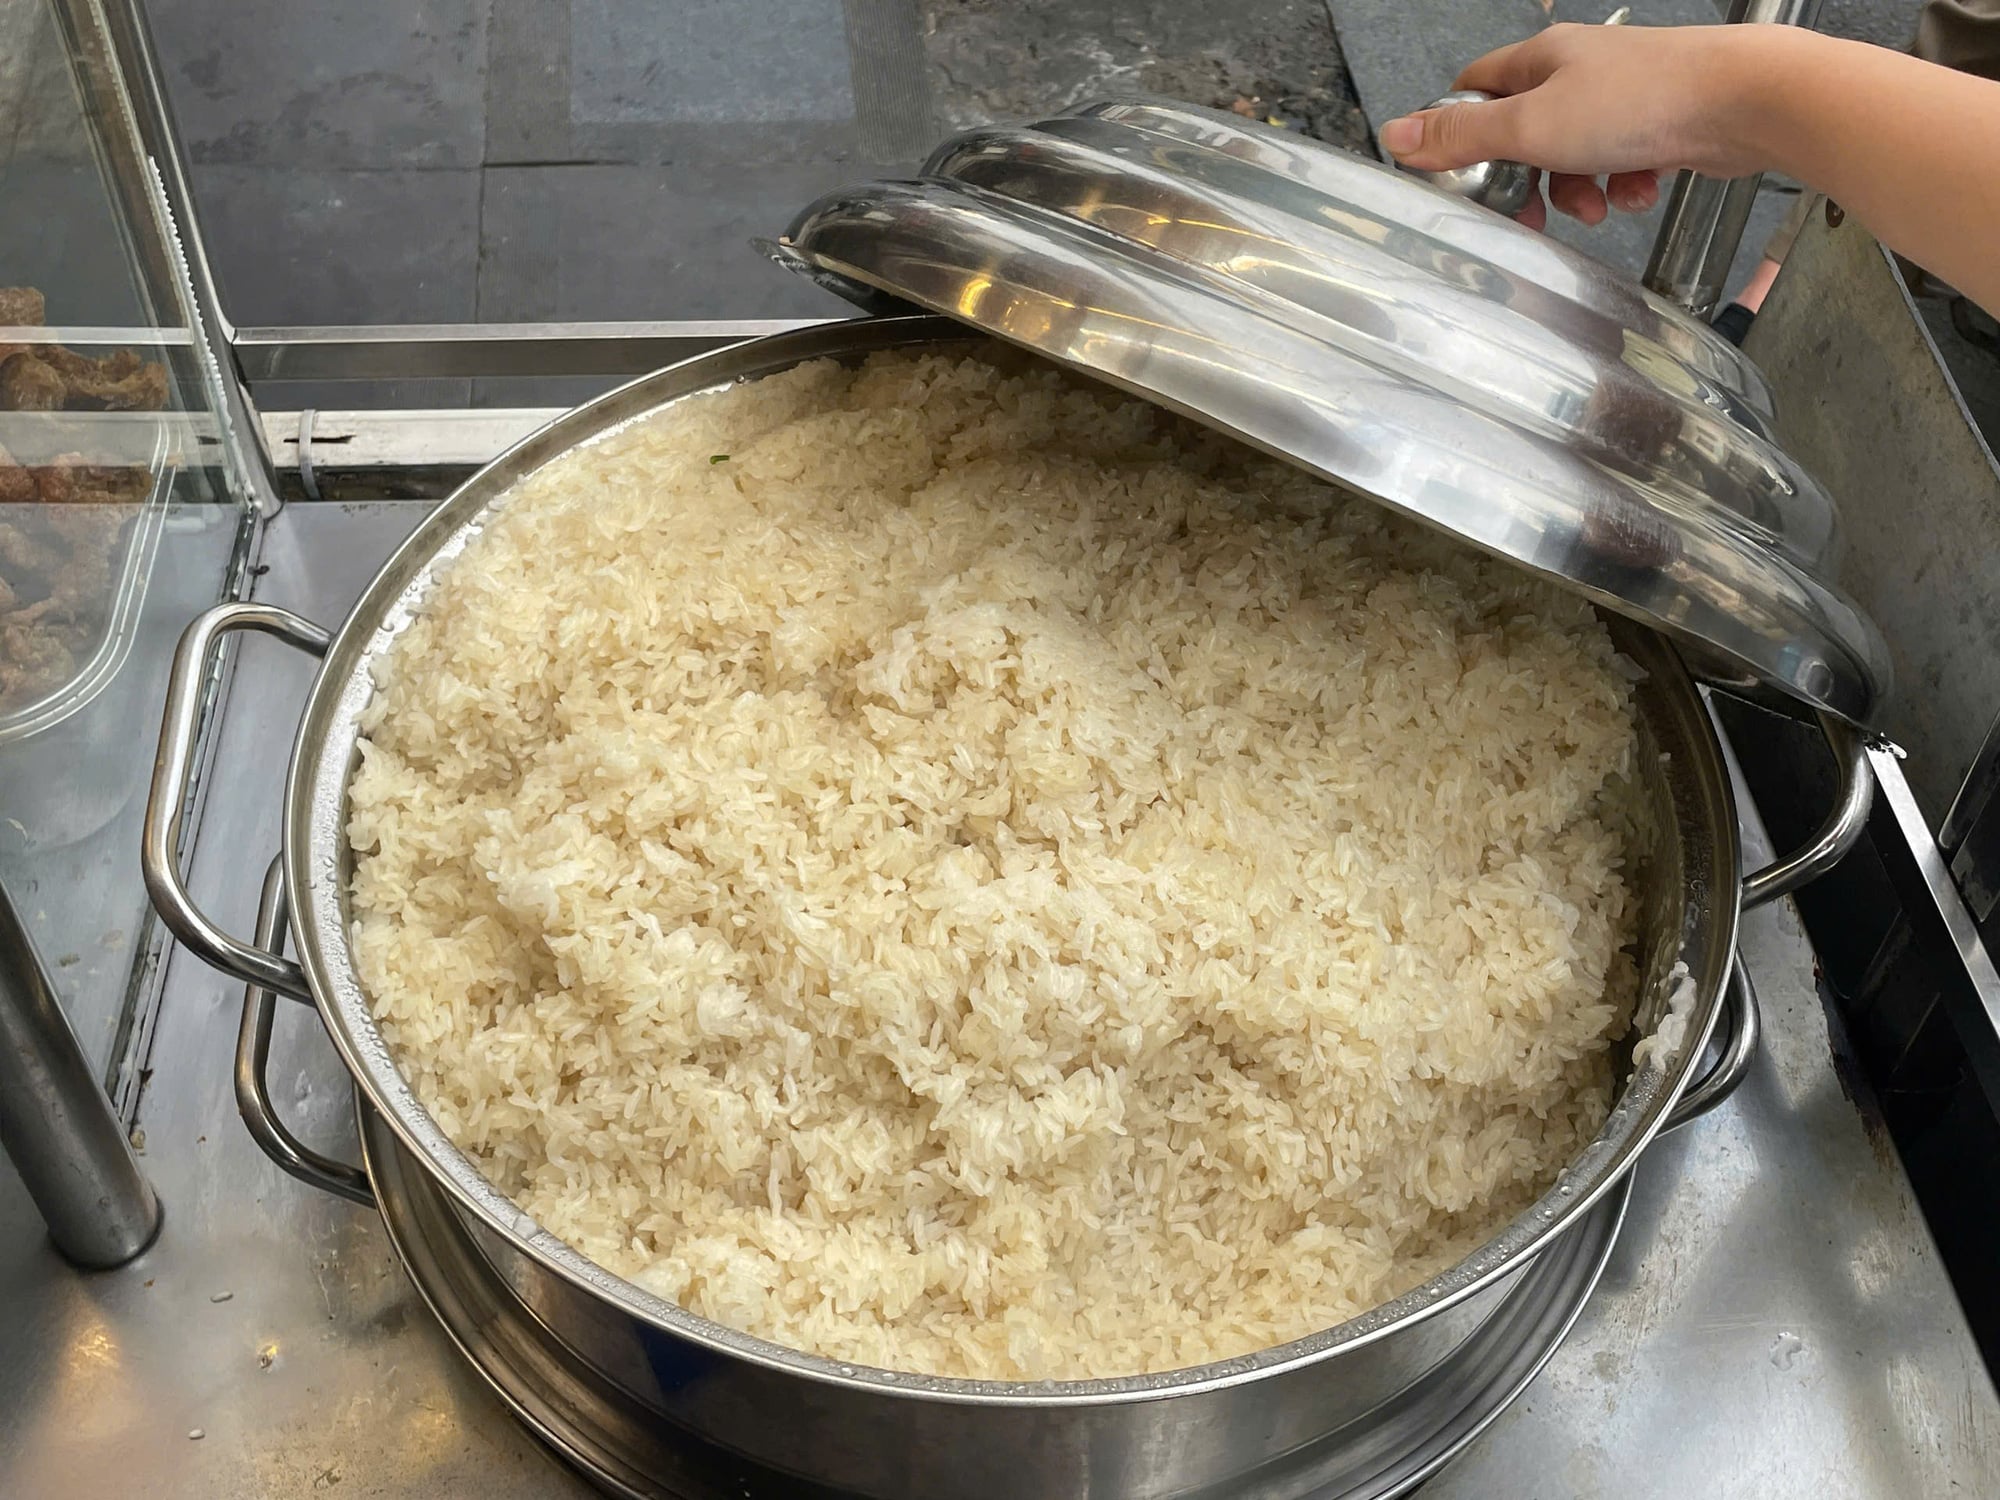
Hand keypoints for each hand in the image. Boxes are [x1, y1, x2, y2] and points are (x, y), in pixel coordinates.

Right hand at [1377, 24, 1779, 230]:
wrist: (1744, 101)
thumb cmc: (1641, 102)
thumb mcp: (1531, 126)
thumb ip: (1462, 135)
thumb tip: (1394, 134)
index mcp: (1540, 58)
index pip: (1474, 90)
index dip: (1459, 135)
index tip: (1462, 177)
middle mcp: (1578, 71)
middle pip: (1523, 134)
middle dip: (1525, 180)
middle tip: (1526, 213)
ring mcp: (1620, 97)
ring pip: (1572, 158)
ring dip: (1577, 192)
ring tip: (1598, 205)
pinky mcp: (1656, 125)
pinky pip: (1618, 167)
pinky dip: (1621, 187)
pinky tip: (1637, 191)